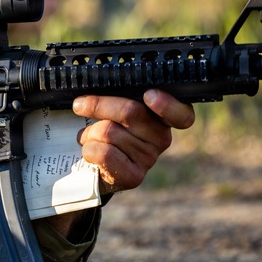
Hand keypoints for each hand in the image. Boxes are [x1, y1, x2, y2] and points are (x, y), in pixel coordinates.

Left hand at [72, 89, 195, 190]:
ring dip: (89, 132)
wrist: (96, 166)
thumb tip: (97, 85)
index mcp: (162, 117)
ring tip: (90, 136)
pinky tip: (90, 151)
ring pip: (109, 131)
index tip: (149, 95)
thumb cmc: (107, 128)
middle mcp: (162, 138)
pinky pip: (103, 153)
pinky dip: (88, 148)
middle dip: (97, 105)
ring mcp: (149, 159)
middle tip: (80, 105)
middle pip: (129, 112)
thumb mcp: (114, 109)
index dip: (167, 105)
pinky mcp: (133, 176)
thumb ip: (117, 98)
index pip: (181, 114)